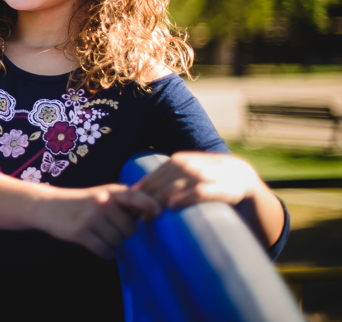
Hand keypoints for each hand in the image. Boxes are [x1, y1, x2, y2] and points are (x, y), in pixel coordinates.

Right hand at [38, 184, 160, 258]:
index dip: (149, 205)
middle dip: (124, 234)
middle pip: (129, 229)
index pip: (135, 196)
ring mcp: (91, 218)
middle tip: (112, 230)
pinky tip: (101, 248)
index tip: (157, 213)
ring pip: (117, 242)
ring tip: (102, 236)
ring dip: (113, 244)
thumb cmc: (80, 201)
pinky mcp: (81, 233)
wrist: (48, 205)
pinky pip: (104, 251)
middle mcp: (102, 202)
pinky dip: (106, 253)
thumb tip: (152, 211)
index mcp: (110, 191)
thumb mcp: (101, 194)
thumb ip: (122, 201)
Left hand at [133, 152, 258, 209]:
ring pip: (176, 186)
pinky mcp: (223, 187)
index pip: (154, 176)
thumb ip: (168, 181)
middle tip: (137, 217)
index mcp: (180, 160)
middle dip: (147, 199)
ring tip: (149, 216)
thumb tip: (137, 193)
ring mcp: (207, 174)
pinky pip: (201, 192)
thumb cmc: (211, 183)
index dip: (141, 192)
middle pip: (162, 182)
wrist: (247, 182)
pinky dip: (186, 197)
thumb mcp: (188, 177)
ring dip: (160, 200)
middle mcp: (191, 164)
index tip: (130, 208)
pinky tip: (173, 205)